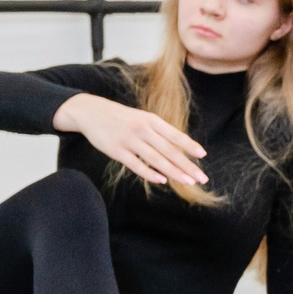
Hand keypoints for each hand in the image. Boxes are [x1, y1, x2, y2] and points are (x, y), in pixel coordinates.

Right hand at [56, 92, 207, 186]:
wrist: (90, 111)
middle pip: (169, 150)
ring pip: (155, 159)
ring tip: (188, 181)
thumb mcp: (142, 119)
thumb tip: (181, 149)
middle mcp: (142, 129)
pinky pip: (135, 164)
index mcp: (151, 120)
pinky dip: (149, 173)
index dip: (189, 145)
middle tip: (202, 177)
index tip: (203, 155)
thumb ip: (160, 132)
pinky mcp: (115, 150)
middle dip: (187, 165)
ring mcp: (129, 140)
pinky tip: (162, 180)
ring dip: (174, 172)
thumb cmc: (122, 118)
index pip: (174, 134)